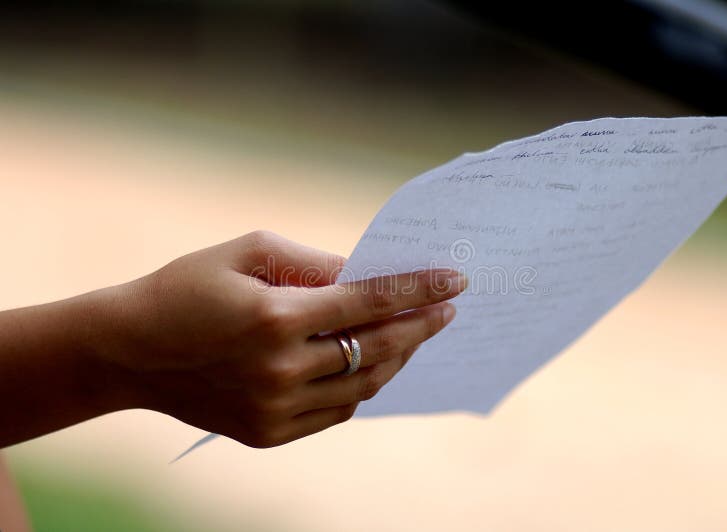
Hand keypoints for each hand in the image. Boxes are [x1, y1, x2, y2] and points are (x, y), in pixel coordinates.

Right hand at [93, 231, 465, 447]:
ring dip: (397, 359)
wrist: (129, 350)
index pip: (370, 302)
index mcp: (277, 316)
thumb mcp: (248, 252)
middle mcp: (281, 369)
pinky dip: (361, 387)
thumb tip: (366, 274)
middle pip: (377, 349)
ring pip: (363, 387)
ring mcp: (275, 409)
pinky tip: (371, 364)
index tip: (456, 280)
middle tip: (448, 309)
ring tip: (415, 335)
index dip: (419, 289)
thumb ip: (313, 262)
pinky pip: (336, 412)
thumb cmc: (187, 287)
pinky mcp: (267, 434)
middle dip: (420, 326)